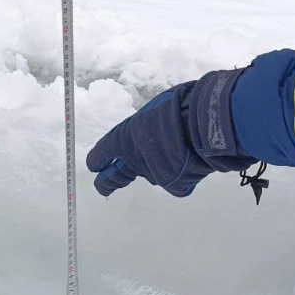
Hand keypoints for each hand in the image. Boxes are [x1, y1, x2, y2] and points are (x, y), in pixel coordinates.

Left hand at [87, 70, 257, 197]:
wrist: (201, 125)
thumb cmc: (178, 107)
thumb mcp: (155, 108)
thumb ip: (149, 122)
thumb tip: (155, 125)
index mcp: (124, 138)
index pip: (102, 153)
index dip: (96, 160)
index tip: (92, 166)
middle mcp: (134, 160)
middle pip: (113, 178)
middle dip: (106, 183)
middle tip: (102, 187)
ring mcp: (153, 175)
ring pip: (151, 174)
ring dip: (157, 167)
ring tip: (174, 153)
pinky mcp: (174, 185)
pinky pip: (175, 181)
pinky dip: (182, 174)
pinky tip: (193, 161)